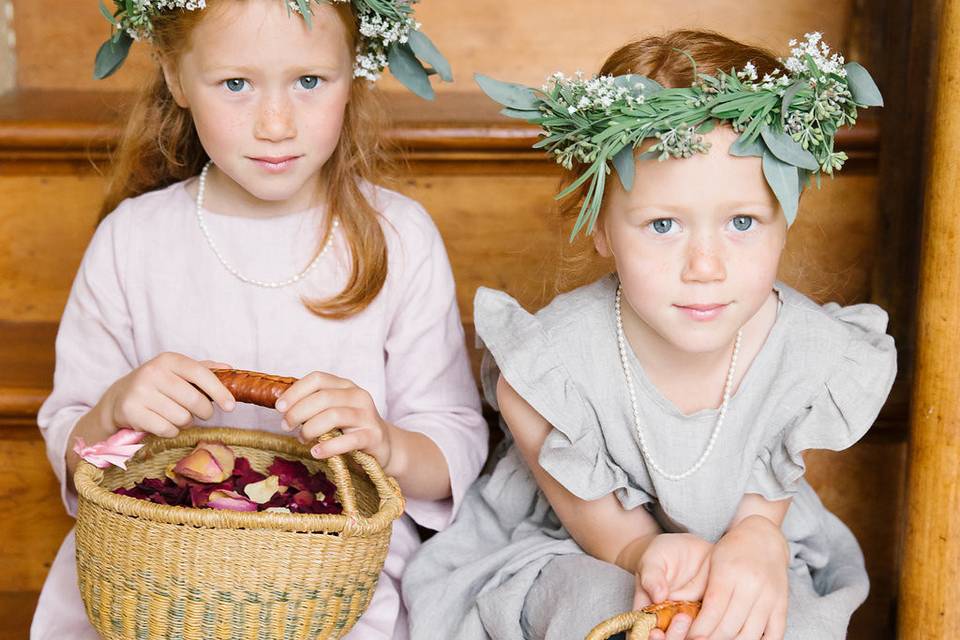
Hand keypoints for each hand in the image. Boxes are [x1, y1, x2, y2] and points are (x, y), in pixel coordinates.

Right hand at [99, 353, 234, 437]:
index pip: (200, 373)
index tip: (231, 406)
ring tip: (177, 415)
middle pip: (194, 400)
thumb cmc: (158, 384)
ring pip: (182, 417)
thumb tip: (230, 369)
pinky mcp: (132, 412)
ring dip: (186, 422)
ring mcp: (140, 392)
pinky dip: (171, 431)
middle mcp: (153, 372)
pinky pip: (167, 429)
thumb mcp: (178, 372)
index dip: (219, 391)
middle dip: (204, 412)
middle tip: (201, 412)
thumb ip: (204, 370)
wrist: (119, 397)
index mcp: (169, 360)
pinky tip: (164, 423)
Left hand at [275, 372, 394, 468]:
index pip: (317, 379)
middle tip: (286, 426)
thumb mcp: (333, 411)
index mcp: (345, 386)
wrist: (383, 445)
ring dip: (310, 429)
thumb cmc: (350, 428)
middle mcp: (358, 396)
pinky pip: (348, 440)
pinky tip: (316, 452)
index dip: (295, 391)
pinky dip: (328, 447)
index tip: (279, 407)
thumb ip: (312, 406)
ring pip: (333, 416)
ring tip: (302, 439)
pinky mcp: (373, 436)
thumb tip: (281, 406)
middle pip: (323, 397)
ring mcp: (367, 416)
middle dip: (298, 412)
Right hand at [636, 533, 713, 639]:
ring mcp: (690, 621)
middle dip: (674, 637)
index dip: (652, 639)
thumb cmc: (664, 554)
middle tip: (682, 618)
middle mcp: (668, 621)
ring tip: (691, 615)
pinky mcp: (711, 616)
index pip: (644, 635)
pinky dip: (716, 628)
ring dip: (695, 634)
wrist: (690, 548)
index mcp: (647, 612)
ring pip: (693, 637)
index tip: (657, 631)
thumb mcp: (653, 560)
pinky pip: (715, 628)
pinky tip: (715, 616)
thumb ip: (652, 576)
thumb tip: (657, 596)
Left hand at [687, 515, 788, 639]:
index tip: (691, 638)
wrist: (764, 537)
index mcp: (729, 572)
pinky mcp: (783, 605)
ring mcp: (770, 596)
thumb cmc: (731, 550)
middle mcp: (752, 585)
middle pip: (730, 626)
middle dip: (712, 639)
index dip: (700, 629)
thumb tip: (683, 614)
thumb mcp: (711, 563)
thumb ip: (700, 589)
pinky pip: (775, 634)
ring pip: (750, 634)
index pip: (714, 609)